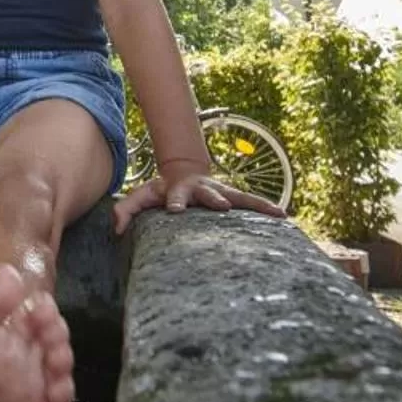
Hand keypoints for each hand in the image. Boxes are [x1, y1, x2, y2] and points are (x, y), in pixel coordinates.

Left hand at [112, 159, 286, 234]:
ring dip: (256, 205)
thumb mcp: (142, 196)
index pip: (176, 196)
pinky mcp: (234, 197)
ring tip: (276, 213)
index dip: (176, 201)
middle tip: (223, 207)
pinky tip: (284, 216)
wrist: (185, 172)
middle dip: (216, 199)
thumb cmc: (162, 190)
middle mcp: (204, 189)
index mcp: (180, 190)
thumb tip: (117, 229)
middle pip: (211, 193)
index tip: (176, 209)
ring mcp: (222, 192)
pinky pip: (252, 205)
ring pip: (240, 197)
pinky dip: (267, 208)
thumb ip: (126, 209)